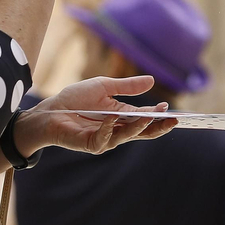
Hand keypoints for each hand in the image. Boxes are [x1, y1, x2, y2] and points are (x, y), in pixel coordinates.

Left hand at [13, 75, 175, 156]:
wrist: (51, 109)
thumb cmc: (76, 99)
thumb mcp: (105, 86)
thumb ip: (128, 86)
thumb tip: (152, 80)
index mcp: (123, 116)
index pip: (145, 118)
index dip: (158, 115)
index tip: (170, 109)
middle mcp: (117, 130)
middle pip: (142, 132)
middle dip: (158, 127)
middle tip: (173, 121)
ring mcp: (106, 139)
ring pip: (127, 136)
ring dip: (139, 126)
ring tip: (149, 116)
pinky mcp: (92, 144)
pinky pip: (105, 139)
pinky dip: (110, 128)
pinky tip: (113, 118)